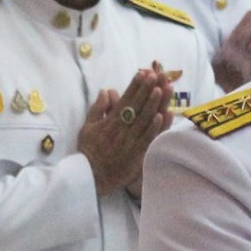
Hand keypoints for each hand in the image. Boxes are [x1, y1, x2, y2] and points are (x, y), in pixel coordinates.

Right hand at [76, 68, 173, 195]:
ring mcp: (129, 142)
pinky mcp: (136, 155)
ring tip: (163, 89)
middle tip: (157, 75)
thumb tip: (106, 90)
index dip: (135, 86)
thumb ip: (97, 108)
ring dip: (155, 103)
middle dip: (147, 89)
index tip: (144, 73)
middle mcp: (120, 129)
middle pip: (137, 106)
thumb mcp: (87, 127)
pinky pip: (147, 139)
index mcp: (109, 122)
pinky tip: (162, 115)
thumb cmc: (89, 151)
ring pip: (144, 120)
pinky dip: (154, 127)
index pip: (124, 99)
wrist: (91, 177)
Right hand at [209, 9, 250, 90]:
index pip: (239, 33)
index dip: (248, 20)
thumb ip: (229, 45)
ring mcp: (249, 69)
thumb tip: (245, 25)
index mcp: (224, 55)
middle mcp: (237, 61)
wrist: (225, 102)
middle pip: (250, 38)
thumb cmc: (221, 76)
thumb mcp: (217, 60)